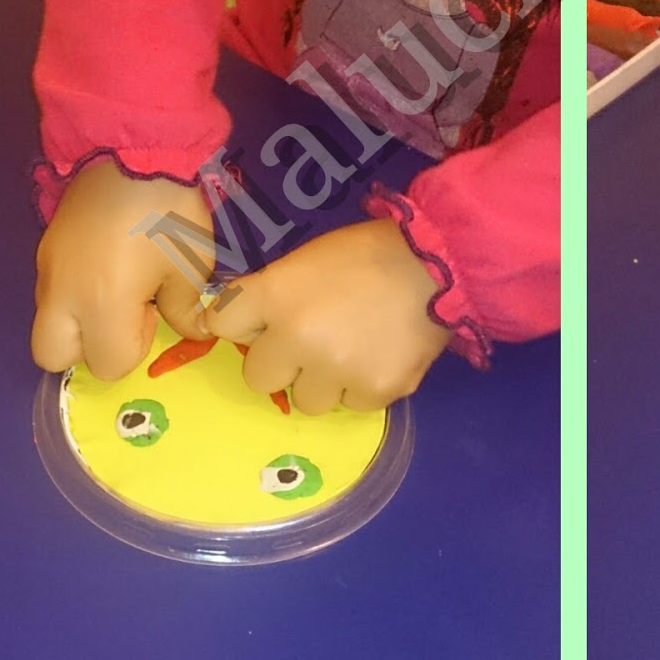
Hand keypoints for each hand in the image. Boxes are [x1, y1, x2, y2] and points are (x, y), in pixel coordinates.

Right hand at [32, 163, 212, 379]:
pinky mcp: (45, 246)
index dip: (135, 346)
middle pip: (51, 356)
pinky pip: (51, 288)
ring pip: (47, 321)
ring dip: (79, 319)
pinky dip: (73, 291)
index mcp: (100, 307)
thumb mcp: (190, 264)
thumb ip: (186, 309)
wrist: (135, 149)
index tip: (154, 311)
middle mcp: (61, 296)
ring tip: (118, 284)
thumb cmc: (168, 212)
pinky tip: (106, 261)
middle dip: (88, 347)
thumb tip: (192, 332)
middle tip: (124, 314)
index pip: (107, 363)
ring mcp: (47, 269)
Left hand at [202, 219, 449, 413]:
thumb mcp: (309, 260)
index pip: (222, 324)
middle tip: (314, 340)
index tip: (261, 323)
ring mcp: (336, 369)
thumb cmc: (368, 254)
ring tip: (355, 347)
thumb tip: (245, 326)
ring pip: (306, 400)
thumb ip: (273, 294)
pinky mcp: (374, 392)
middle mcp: (297, 337)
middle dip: (283, 361)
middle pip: (259, 377)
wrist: (437, 264)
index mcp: (277, 294)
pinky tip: (383, 354)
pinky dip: (364, 385)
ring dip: (324, 380)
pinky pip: (352, 404)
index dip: (243, 324)